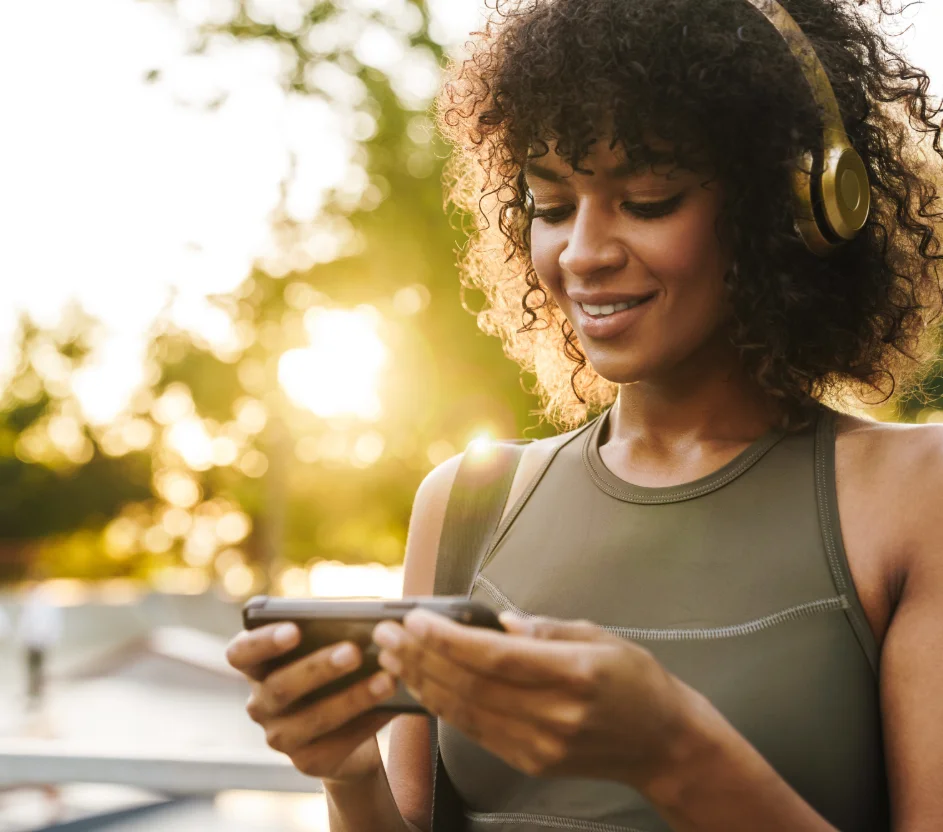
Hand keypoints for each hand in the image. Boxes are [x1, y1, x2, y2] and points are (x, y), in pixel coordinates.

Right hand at [226, 623, 397, 785]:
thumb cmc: (335, 671)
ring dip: (352, 698)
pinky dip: (367, 722)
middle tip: (354, 651)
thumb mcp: (328, 647)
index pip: (240, 652)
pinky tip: (390, 706)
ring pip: (312, 719)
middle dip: (319, 668)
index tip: (294, 629)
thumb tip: (364, 617)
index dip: (263, 641)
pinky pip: (337, 743)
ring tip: (386, 680)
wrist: (347, 728)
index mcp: (257, 666)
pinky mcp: (307, 761)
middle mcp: (260, 703)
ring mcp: (279, 736)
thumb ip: (334, 631)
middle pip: (280, 687)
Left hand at [371, 610, 697, 785]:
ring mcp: (542, 745)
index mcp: (575, 675)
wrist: (661, 743)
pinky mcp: (532, 761)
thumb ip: (546, 629)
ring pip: (467, 713)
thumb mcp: (601, 637)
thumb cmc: (635, 680)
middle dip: (422, 658)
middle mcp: (556, 716)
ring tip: (392, 657)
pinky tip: (422, 685)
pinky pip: (477, 733)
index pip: (496, 658)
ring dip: (423, 683)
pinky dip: (444, 708)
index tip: (414, 619)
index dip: (448, 639)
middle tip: (386, 633)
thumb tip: (498, 621)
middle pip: (472, 686)